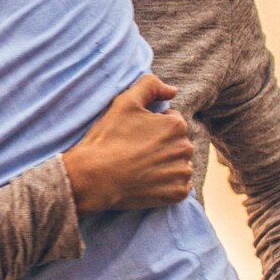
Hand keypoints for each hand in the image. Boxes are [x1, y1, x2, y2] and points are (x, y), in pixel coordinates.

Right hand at [61, 74, 193, 213]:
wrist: (94, 177)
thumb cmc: (108, 139)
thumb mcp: (124, 102)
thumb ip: (149, 85)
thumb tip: (172, 90)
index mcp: (176, 125)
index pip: (171, 121)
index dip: (151, 126)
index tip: (134, 135)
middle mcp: (185, 148)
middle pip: (176, 143)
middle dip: (161, 145)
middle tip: (134, 151)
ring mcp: (182, 173)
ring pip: (179, 164)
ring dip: (165, 164)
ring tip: (140, 167)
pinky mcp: (177, 194)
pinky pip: (179, 185)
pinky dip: (167, 184)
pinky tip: (147, 181)